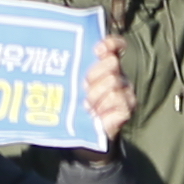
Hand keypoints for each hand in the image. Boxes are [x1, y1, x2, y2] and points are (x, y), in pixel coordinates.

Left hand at [82, 31, 135, 149]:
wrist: (86, 139)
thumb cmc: (77, 109)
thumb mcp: (72, 87)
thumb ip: (72, 71)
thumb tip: (55, 55)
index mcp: (106, 68)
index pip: (115, 46)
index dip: (110, 43)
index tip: (98, 50)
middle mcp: (119, 76)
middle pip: (111, 63)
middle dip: (93, 74)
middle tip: (83, 88)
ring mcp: (126, 92)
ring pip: (113, 81)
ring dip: (96, 94)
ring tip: (87, 105)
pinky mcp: (127, 108)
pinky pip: (117, 99)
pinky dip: (104, 106)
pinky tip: (97, 114)